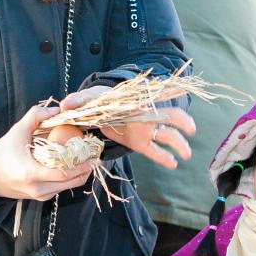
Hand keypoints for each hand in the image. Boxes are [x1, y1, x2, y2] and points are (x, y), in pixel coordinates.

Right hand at [0, 104, 95, 200]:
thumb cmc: (1, 153)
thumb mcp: (17, 131)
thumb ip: (35, 116)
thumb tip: (56, 109)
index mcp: (32, 173)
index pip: (64, 173)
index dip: (82, 165)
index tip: (94, 155)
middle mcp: (38, 189)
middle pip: (71, 182)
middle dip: (86, 169)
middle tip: (96, 156)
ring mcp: (40, 196)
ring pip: (68, 187)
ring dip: (80, 174)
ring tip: (89, 160)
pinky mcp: (40, 198)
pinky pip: (61, 188)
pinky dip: (70, 178)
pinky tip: (75, 166)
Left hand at [59, 86, 194, 169]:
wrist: (97, 112)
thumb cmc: (98, 100)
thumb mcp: (88, 97)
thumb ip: (78, 100)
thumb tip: (65, 105)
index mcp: (136, 101)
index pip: (156, 93)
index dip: (171, 90)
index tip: (183, 90)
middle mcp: (145, 114)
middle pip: (169, 115)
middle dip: (182, 121)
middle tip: (190, 129)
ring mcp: (145, 129)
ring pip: (167, 134)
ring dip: (178, 143)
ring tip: (186, 155)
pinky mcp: (140, 143)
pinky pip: (155, 150)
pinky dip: (164, 157)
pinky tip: (173, 164)